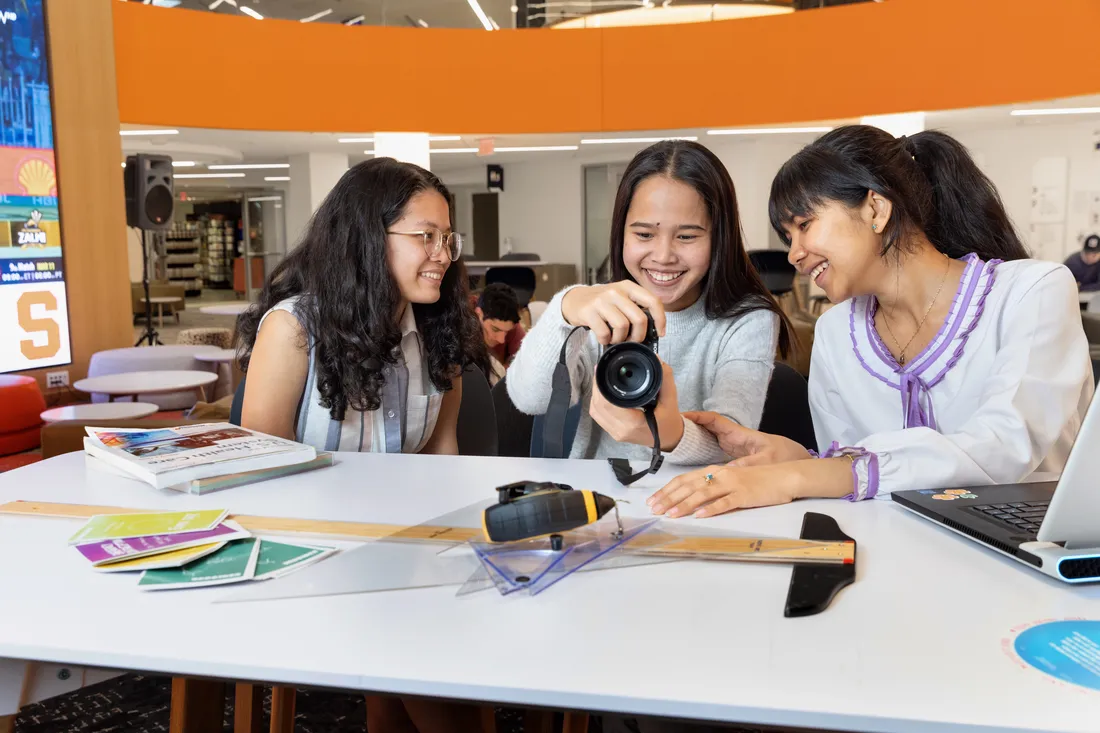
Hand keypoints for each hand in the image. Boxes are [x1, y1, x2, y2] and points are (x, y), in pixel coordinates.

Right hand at [561, 281, 665, 345]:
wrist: (575, 300)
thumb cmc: (602, 303)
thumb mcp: (621, 298)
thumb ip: (636, 308)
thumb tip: (653, 330)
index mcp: (628, 287)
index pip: (653, 301)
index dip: (660, 319)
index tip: (660, 332)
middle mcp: (616, 291)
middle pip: (639, 319)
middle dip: (639, 335)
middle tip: (632, 339)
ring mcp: (602, 301)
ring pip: (622, 327)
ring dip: (620, 339)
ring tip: (615, 337)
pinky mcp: (589, 311)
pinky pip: (605, 333)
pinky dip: (606, 340)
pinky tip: (604, 337)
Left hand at [590, 361, 682, 449]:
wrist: (670, 439)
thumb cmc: (669, 422)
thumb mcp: (671, 400)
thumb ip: (665, 379)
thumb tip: (657, 360)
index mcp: (634, 423)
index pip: (607, 403)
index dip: (600, 385)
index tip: (601, 370)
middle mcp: (621, 430)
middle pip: (597, 406)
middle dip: (596, 387)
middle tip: (599, 371)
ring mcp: (615, 433)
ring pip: (595, 412)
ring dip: (595, 395)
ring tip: (599, 380)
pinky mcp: (614, 433)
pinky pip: (599, 417)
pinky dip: (597, 404)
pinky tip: (602, 394)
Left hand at [647, 463, 799, 517]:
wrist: (784, 476)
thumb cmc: (758, 479)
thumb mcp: (731, 479)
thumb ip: (713, 486)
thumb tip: (693, 498)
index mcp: (715, 471)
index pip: (685, 479)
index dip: (667, 489)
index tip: (653, 500)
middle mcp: (720, 475)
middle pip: (689, 486)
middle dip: (669, 498)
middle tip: (654, 509)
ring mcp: (732, 484)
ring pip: (703, 494)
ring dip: (684, 504)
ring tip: (670, 514)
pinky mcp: (744, 495)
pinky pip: (725, 503)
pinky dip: (711, 509)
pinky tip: (699, 515)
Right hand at [683, 411, 810, 465]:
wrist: (794, 459)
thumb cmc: (782, 455)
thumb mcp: (765, 460)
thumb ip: (746, 464)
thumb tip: (726, 471)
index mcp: (738, 433)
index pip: (713, 419)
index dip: (697, 416)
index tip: (682, 416)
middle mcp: (731, 436)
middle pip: (704, 427)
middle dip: (688, 426)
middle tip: (669, 429)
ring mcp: (729, 444)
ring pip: (705, 437)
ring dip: (691, 438)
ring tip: (673, 442)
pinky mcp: (729, 454)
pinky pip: (709, 447)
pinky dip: (698, 447)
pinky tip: (688, 454)